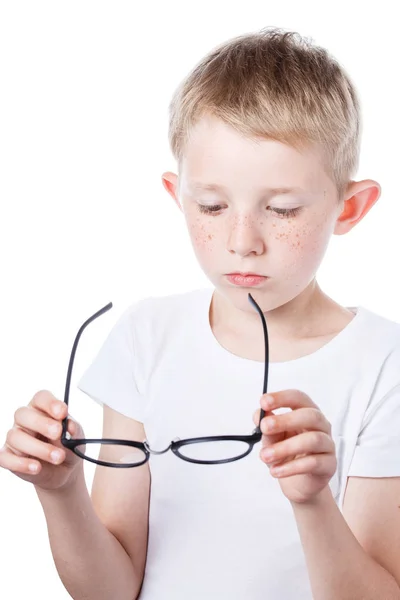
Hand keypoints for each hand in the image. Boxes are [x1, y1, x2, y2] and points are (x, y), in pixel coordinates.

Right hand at [0, 390, 84, 491]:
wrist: (64, 469)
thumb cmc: (67, 446)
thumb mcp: (76, 437)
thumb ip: (74, 429)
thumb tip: (70, 425)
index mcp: (41, 408)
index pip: (41, 398)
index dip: (50, 403)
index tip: (63, 412)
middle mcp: (25, 420)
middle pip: (23, 414)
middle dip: (41, 424)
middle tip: (58, 433)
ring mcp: (15, 438)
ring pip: (16, 437)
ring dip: (38, 448)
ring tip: (58, 457)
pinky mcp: (8, 456)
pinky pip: (5, 458)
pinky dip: (21, 463)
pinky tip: (37, 467)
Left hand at [253, 390, 336, 504]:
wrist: (299, 484)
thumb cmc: (287, 454)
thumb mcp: (272, 438)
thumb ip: (266, 426)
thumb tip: (259, 415)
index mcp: (306, 412)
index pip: (298, 398)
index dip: (282, 397)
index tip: (263, 402)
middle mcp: (321, 425)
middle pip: (310, 415)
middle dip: (285, 420)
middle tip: (265, 427)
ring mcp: (328, 445)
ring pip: (313, 440)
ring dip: (285, 447)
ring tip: (265, 456)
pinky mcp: (329, 465)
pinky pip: (314, 463)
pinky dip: (291, 467)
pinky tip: (276, 471)